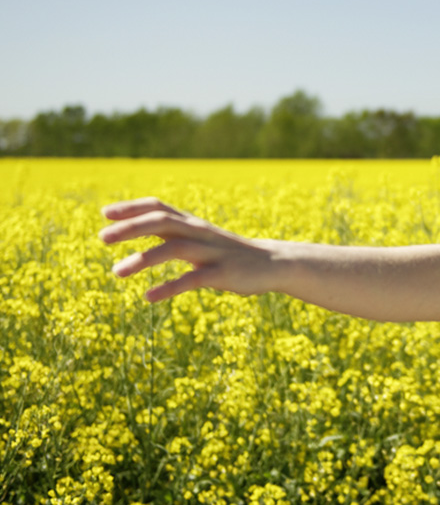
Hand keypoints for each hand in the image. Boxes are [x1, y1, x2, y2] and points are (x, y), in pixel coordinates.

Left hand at [99, 197, 278, 302]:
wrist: (272, 264)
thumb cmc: (229, 253)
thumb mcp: (202, 238)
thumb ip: (174, 233)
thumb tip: (140, 230)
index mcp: (193, 224)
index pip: (159, 207)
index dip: (132, 208)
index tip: (105, 214)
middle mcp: (199, 233)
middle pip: (162, 222)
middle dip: (130, 228)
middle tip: (102, 237)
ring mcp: (211, 252)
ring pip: (174, 248)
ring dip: (143, 259)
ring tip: (116, 272)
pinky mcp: (222, 274)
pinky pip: (192, 279)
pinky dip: (168, 287)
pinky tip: (149, 297)